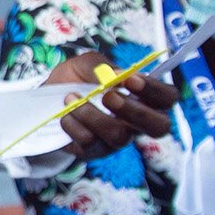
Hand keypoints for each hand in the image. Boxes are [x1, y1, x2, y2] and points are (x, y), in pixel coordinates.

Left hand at [46, 52, 178, 160]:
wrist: (47, 98)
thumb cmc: (77, 79)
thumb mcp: (86, 63)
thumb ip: (101, 66)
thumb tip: (115, 75)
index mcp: (144, 97)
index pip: (167, 97)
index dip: (154, 90)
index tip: (131, 79)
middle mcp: (137, 122)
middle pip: (159, 126)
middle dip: (135, 111)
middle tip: (108, 96)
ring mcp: (117, 140)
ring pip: (119, 136)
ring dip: (92, 115)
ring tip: (72, 99)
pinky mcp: (95, 151)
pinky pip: (90, 143)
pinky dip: (74, 125)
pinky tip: (65, 114)